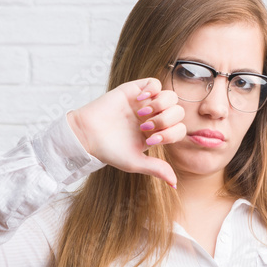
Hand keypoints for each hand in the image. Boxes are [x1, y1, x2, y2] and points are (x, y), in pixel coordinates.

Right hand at [67, 77, 185, 186]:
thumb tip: (174, 184)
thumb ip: (157, 169)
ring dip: (160, 105)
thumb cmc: (109, 150)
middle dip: (165, 120)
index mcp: (157, 133)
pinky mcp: (134, 90)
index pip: (179, 129)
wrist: (87, 135)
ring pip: (170, 96)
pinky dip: (152, 90)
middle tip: (145, 127)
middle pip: (178, 112)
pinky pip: (154, 82)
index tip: (150, 140)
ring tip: (142, 113)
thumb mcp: (135, 162)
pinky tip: (140, 100)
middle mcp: (154, 117)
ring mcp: (145, 103)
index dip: (170, 134)